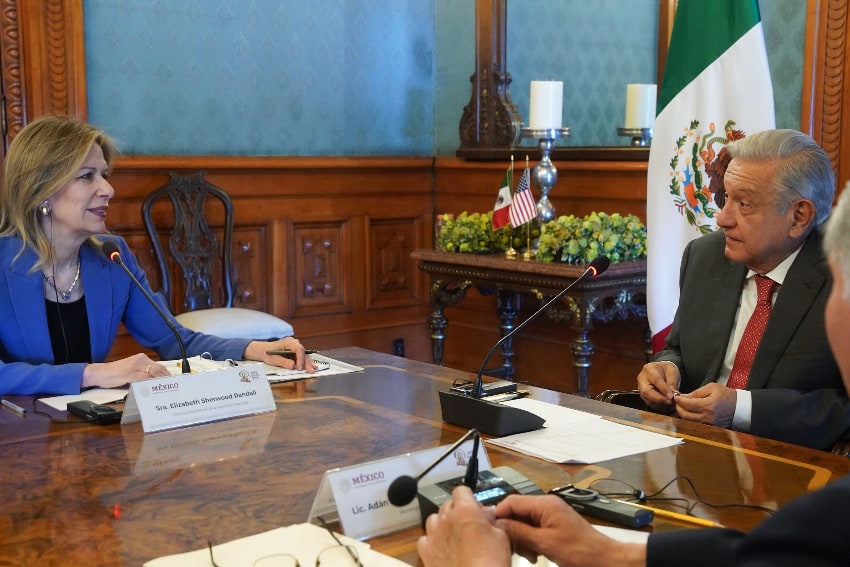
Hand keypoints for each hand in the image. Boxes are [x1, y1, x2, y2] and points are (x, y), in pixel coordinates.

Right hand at [81, 353, 170, 388]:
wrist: (99, 373)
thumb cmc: (114, 375)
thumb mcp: (132, 373)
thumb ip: (143, 375)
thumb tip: (156, 384)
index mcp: (142, 359)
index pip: (159, 367)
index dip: (167, 375)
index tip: (174, 383)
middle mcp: (140, 360)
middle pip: (159, 369)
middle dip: (167, 379)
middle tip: (174, 388)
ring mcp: (135, 366)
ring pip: (153, 374)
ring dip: (160, 383)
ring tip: (167, 390)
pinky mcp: (130, 372)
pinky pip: (143, 378)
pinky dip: (149, 384)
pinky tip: (154, 390)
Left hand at [244, 337, 317, 372]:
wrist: (263, 350)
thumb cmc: (267, 353)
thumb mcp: (273, 359)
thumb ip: (283, 362)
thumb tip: (293, 365)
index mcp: (288, 342)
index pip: (298, 349)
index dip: (300, 359)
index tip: (299, 367)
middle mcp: (294, 343)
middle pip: (303, 353)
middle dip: (307, 363)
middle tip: (311, 371)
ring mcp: (295, 348)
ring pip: (304, 356)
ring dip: (308, 363)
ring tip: (313, 371)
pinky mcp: (295, 353)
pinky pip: (302, 358)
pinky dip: (305, 363)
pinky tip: (312, 367)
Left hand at [418, 486, 510, 566]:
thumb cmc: (488, 564)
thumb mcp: (501, 536)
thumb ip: (492, 520)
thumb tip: (488, 516)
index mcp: (465, 510)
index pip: (461, 490)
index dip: (468, 497)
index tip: (473, 504)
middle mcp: (446, 519)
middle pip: (448, 505)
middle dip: (457, 511)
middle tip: (469, 524)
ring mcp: (433, 535)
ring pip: (434, 520)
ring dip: (443, 524)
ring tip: (455, 536)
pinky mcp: (426, 552)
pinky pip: (425, 539)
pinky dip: (433, 542)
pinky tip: (444, 549)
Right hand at [494, 494, 644, 566]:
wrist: (606, 561)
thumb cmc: (581, 552)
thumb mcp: (545, 543)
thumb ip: (519, 531)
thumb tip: (497, 524)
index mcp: (544, 504)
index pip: (511, 501)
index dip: (498, 515)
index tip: (491, 532)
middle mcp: (547, 505)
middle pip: (516, 512)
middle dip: (511, 530)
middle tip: (514, 548)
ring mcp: (552, 515)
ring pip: (524, 522)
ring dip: (521, 538)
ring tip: (529, 554)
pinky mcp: (555, 526)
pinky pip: (534, 529)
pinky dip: (531, 541)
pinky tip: (535, 554)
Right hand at [636, 361, 680, 411]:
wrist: (661, 370)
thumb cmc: (666, 370)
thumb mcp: (672, 371)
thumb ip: (672, 382)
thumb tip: (673, 394)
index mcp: (649, 369)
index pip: (656, 380)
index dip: (663, 389)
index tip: (671, 396)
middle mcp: (642, 379)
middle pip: (647, 391)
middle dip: (659, 399)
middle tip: (670, 402)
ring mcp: (641, 388)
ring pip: (647, 399)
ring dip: (660, 404)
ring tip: (670, 404)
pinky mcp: (643, 395)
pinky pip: (649, 403)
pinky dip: (659, 406)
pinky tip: (667, 406)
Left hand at [674, 382, 736, 427]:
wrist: (742, 408)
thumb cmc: (727, 395)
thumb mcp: (712, 388)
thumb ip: (696, 393)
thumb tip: (683, 397)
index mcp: (708, 405)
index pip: (687, 404)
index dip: (679, 400)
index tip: (675, 396)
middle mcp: (707, 417)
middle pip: (685, 415)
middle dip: (678, 408)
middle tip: (677, 402)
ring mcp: (709, 424)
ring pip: (689, 421)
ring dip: (683, 414)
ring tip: (682, 407)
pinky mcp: (711, 428)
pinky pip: (696, 424)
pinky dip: (690, 419)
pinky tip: (690, 413)